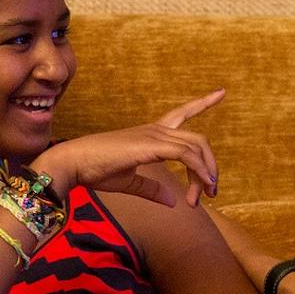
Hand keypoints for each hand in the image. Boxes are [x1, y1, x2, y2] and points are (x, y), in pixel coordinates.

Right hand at [30, 91, 222, 205]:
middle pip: (198, 140)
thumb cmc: (94, 171)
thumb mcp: (129, 181)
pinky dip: (199, 170)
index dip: (202, 103)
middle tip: (213, 191)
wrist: (74, 163)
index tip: (221, 93)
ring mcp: (154, 135)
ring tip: (208, 194)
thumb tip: (172, 201)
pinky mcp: (151, 145)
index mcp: (150, 134)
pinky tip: (204, 185)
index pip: (182, 114)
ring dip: (207, 172)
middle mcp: (155, 130)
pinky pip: (186, 155)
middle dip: (211, 165)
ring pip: (196, 146)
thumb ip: (151, 189)